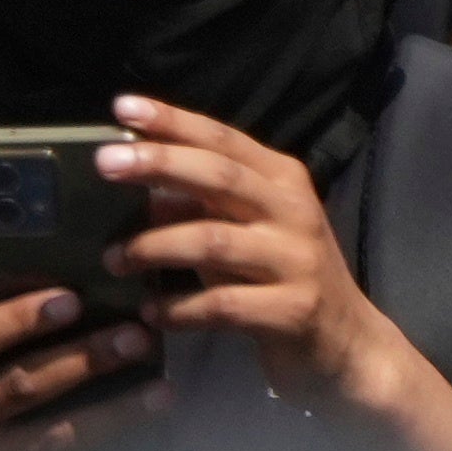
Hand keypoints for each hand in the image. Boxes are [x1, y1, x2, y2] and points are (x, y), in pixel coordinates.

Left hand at [99, 94, 397, 407]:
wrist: (348, 344)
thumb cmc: (281, 277)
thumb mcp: (242, 230)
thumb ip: (197, 203)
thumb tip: (135, 178)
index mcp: (282, 181)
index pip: (223, 140)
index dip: (174, 122)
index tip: (123, 106)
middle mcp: (294, 212)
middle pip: (220, 177)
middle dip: (160, 165)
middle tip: (103, 164)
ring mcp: (297, 261)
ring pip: (213, 241)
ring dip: (154, 247)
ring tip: (113, 260)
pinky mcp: (294, 310)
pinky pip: (222, 304)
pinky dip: (178, 308)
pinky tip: (151, 312)